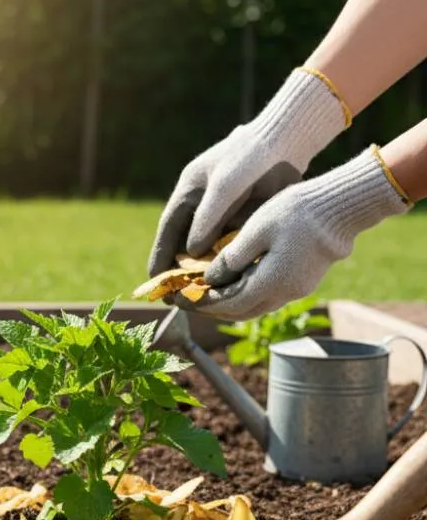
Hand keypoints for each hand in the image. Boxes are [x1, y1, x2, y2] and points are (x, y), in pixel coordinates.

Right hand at [148, 68, 346, 275]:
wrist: (289, 139)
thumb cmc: (252, 157)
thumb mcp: (227, 185)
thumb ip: (208, 218)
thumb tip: (192, 252)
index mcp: (190, 191)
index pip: (169, 229)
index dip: (160, 254)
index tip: (154, 279)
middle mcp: (204, 203)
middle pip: (185, 240)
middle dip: (180, 267)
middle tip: (175, 295)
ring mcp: (225, 209)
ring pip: (209, 245)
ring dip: (205, 267)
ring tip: (202, 294)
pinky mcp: (246, 214)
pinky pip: (231, 242)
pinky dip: (228, 260)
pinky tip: (230, 279)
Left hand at [181, 148, 408, 319]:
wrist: (342, 207)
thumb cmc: (297, 212)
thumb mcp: (256, 230)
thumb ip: (231, 258)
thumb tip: (210, 279)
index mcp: (270, 283)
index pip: (226, 305)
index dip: (199, 303)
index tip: (176, 297)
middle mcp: (284, 294)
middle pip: (238, 312)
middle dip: (209, 307)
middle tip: (185, 298)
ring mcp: (296, 290)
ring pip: (253, 307)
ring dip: (227, 303)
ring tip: (203, 291)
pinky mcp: (303, 282)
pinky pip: (267, 296)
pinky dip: (244, 294)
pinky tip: (230, 281)